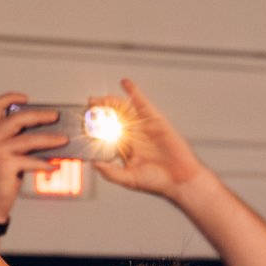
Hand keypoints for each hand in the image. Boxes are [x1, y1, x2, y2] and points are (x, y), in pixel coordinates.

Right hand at [0, 93, 67, 224]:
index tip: (26, 97)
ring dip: (49, 139)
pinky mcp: (4, 166)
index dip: (9, 98)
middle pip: (16, 119)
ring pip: (28, 140)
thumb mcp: (3, 155)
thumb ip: (16, 143)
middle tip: (56, 116)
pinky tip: (56, 165)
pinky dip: (46, 163)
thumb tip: (45, 135)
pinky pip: (31, 161)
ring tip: (64, 140)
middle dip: (39, 116)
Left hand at [93, 80, 210, 199]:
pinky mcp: (156, 121)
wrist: (181, 180)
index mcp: (125, 149)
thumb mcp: (129, 179)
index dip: (95, 126)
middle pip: (113, 118)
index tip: (84, 120)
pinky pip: (143, 104)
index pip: (106, 133)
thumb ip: (111, 172)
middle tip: (90, 104)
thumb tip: (94, 164)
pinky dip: (134, 92)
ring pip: (124, 110)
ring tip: (100, 99)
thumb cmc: (158, 182)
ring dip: (111, 102)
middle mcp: (134, 136)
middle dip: (100, 111)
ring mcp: (144, 127)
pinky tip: (125, 83)